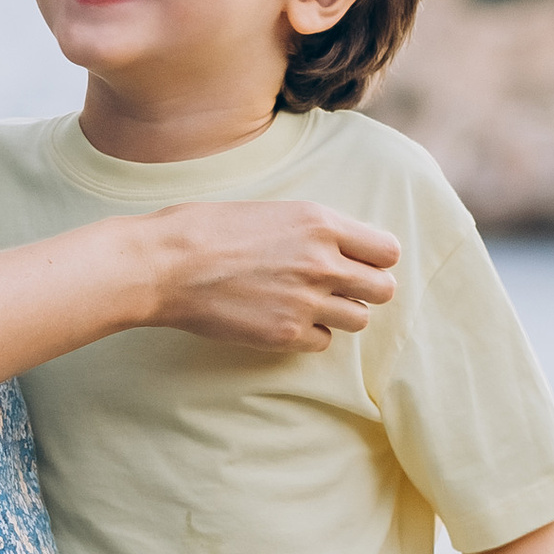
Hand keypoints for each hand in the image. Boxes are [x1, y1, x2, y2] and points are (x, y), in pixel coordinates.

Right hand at [144, 201, 399, 347]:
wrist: (165, 264)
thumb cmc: (207, 229)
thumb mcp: (272, 211)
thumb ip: (314, 230)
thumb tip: (343, 248)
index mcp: (321, 223)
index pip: (387, 250)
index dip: (375, 259)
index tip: (357, 263)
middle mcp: (322, 262)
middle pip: (384, 289)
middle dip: (365, 290)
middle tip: (338, 288)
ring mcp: (306, 301)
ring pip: (359, 320)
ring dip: (339, 315)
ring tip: (307, 304)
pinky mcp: (286, 334)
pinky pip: (323, 343)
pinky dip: (309, 335)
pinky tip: (282, 319)